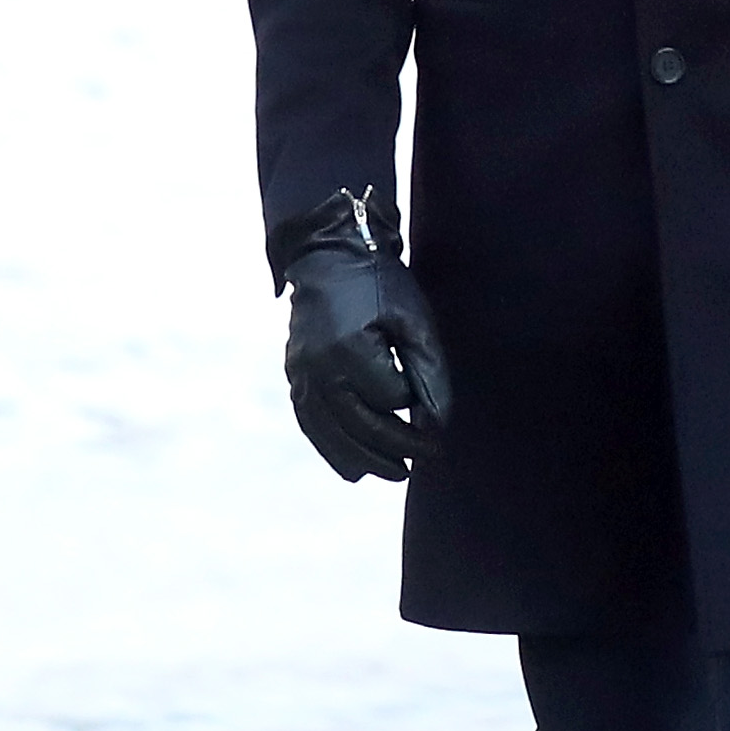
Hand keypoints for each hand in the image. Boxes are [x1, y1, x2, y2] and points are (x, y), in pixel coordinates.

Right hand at [275, 190, 447, 481]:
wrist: (327, 257)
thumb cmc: (379, 284)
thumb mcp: (415, 320)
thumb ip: (430, 373)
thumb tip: (435, 425)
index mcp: (348, 349)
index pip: (391, 400)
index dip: (417, 404)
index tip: (432, 401)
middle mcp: (317, 368)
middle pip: (359, 426)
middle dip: (397, 448)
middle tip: (429, 459)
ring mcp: (300, 375)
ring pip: (331, 435)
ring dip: (365, 460)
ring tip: (397, 473)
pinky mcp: (294, 377)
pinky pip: (311, 424)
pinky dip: (333, 450)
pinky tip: (355, 468)